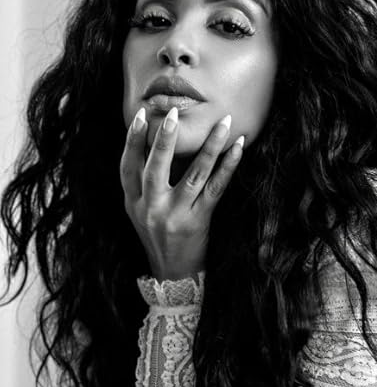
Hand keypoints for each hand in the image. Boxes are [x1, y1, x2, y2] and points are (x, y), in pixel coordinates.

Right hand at [119, 107, 243, 281]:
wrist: (173, 273)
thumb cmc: (156, 235)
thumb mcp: (139, 211)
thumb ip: (141, 182)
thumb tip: (153, 141)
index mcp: (132, 202)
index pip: (127, 166)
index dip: (131, 140)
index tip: (140, 115)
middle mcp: (152, 207)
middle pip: (156, 168)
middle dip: (164, 139)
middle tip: (173, 114)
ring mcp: (177, 214)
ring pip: (194, 174)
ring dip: (210, 146)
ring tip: (223, 122)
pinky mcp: (200, 220)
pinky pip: (217, 188)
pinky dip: (229, 165)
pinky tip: (238, 147)